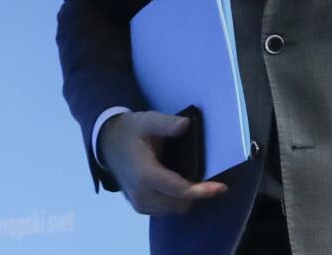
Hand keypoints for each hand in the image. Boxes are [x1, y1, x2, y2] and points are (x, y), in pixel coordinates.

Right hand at [98, 110, 227, 214]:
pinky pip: (166, 210)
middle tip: (212, 180)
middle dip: (199, 194)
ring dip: (188, 198)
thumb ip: (167, 124)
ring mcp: (140, 203)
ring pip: (175, 210)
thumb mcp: (149, 121)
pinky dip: (178, 201)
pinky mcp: (140, 206)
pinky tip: (183, 186)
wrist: (108, 143)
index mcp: (146, 175)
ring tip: (199, 182)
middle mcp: (142, 194)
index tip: (222, 187)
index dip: (203, 191)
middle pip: (181, 204)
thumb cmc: (132, 131)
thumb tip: (186, 125)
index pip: (180, 191)